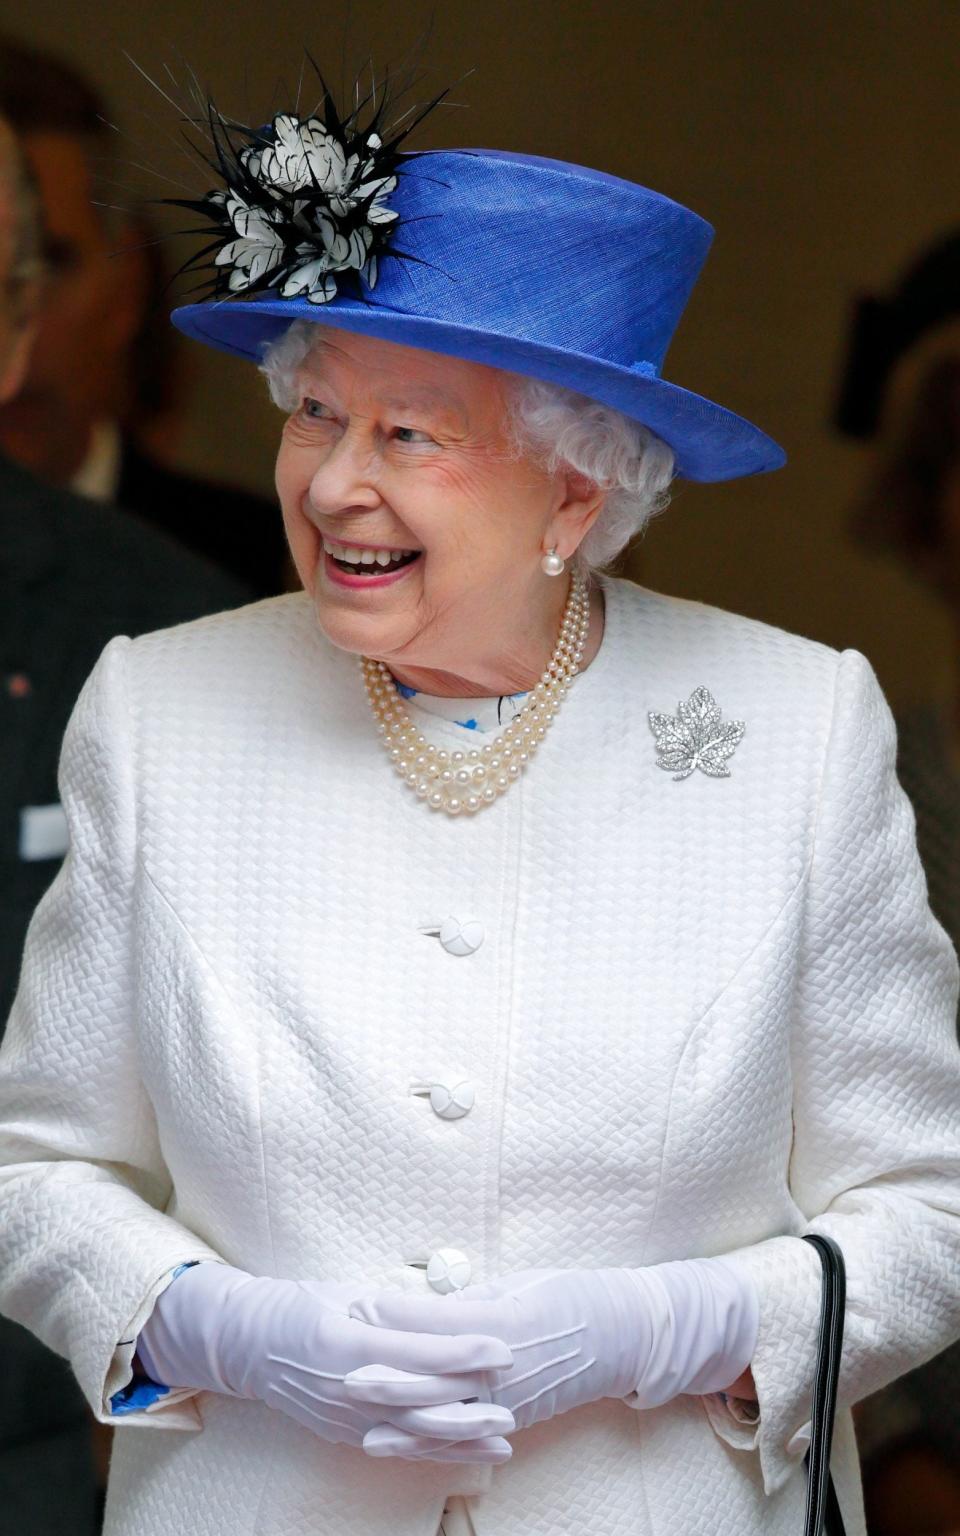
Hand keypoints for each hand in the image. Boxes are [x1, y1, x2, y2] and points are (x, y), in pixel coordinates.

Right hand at [136, 1262, 514, 1461]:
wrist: (249, 1343)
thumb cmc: (302, 1304)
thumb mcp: (345, 1292)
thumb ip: (393, 1307)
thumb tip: (445, 1310)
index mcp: (346, 1341)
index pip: (416, 1351)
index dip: (462, 1350)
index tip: (501, 1345)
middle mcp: (345, 1386)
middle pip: (419, 1400)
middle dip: (470, 1401)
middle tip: (515, 1395)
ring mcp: (345, 1416)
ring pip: (412, 1432)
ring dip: (461, 1437)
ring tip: (505, 1436)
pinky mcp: (346, 1433)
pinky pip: (397, 1445)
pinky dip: (434, 1449)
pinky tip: (466, 1452)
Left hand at [348, 1259, 757, 1435]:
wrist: (622, 1335)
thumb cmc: (571, 1295)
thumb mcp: (521, 1283)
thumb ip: (475, 1299)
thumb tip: (429, 1303)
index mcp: (507, 1322)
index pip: (441, 1320)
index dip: (400, 1312)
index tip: (365, 1301)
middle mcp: (505, 1367)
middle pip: (435, 1372)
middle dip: (386, 1367)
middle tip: (341, 1359)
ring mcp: (509, 1399)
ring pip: (445, 1411)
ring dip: (396, 1409)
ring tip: (355, 1405)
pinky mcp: (512, 1418)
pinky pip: (463, 1431)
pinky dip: (427, 1436)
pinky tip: (395, 1436)